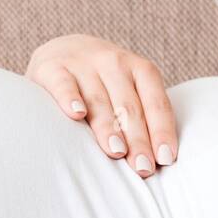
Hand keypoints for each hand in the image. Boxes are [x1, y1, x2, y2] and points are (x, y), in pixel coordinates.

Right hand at [26, 34, 177, 176]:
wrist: (59, 50)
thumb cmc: (100, 82)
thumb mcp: (125, 89)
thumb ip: (140, 117)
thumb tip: (157, 162)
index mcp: (138, 68)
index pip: (155, 102)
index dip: (162, 130)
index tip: (165, 159)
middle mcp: (113, 61)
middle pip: (128, 106)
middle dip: (138, 139)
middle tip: (143, 167)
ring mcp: (82, 63)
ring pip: (98, 99)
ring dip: (108, 127)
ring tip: (116, 151)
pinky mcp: (52, 67)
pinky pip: (63, 84)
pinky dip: (70, 98)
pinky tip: (77, 114)